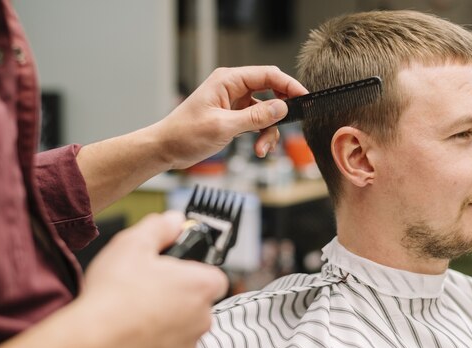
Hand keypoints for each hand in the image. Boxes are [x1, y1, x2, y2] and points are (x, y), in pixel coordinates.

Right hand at [77, 211, 227, 347]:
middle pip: (197, 303)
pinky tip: (128, 338)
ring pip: (182, 329)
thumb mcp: (133, 244)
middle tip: (146, 292)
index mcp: (201, 285)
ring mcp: (187, 346)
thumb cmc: (114, 294)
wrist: (92, 345)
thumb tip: (174, 220)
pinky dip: (152, 347)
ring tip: (132, 316)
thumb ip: (159, 228)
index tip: (172, 272)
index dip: (193, 273)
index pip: (214, 276)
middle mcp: (203, 318)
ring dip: (165, 323)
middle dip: (177, 298)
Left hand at [152, 65, 308, 168]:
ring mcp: (234, 102)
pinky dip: (261, 135)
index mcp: (228, 80)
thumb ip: (255, 117)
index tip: (304, 98)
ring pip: (266, 111)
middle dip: (279, 112)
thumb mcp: (223, 126)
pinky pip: (257, 122)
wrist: (167, 149)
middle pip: (271, 91)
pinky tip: (258, 148)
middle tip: (289, 125)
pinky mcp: (234, 116)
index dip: (289, 85)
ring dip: (269, 131)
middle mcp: (233, 87)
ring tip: (262, 148)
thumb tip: (281, 108)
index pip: (267, 75)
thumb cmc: (185, 134)